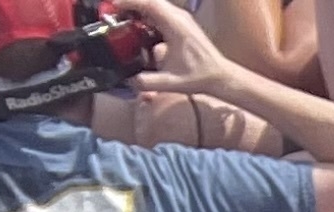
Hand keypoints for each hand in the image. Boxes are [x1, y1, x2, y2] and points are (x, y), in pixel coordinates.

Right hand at [121, 0, 251, 103]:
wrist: (220, 76)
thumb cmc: (199, 77)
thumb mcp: (171, 82)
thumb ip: (147, 82)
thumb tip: (128, 80)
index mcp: (176, 27)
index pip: (150, 4)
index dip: (130, 2)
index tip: (113, 6)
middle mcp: (180, 18)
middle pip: (151, 0)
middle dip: (131, 3)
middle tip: (114, 11)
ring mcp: (183, 18)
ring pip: (157, 4)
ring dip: (140, 7)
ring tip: (123, 16)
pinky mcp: (183, 23)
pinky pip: (162, 11)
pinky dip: (148, 12)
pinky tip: (139, 24)